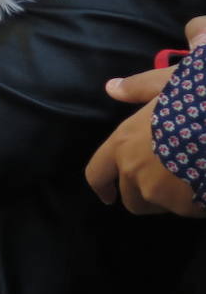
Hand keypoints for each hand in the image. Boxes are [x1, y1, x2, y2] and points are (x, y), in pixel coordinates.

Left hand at [85, 55, 205, 217]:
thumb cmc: (196, 101)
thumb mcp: (166, 83)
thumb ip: (138, 88)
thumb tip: (112, 88)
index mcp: (123, 143)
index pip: (97, 174)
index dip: (101, 187)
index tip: (108, 196)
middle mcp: (133, 171)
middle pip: (131, 198)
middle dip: (146, 194)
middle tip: (168, 179)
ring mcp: (157, 192)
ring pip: (160, 206)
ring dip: (171, 199)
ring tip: (191, 175)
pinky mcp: (183, 207)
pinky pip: (187, 210)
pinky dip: (194, 202)